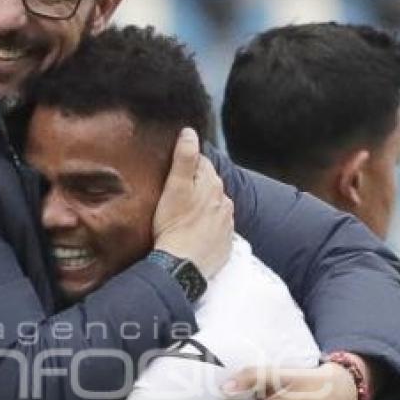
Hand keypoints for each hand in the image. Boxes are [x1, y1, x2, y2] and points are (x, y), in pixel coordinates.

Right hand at [152, 129, 233, 280]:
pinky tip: (194, 234)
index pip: (201, 163)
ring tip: (184, 218)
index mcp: (212, 184)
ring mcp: (227, 223)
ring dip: (203, 208)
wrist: (181, 266)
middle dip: (196, 187)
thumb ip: (184, 158)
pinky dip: (207, 228)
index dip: (185, 167)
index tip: (172, 176)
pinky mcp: (225, 243)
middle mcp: (225, 201)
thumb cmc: (173, 225)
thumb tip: (190, 132)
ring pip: (214, 207)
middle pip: (209, 186)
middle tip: (175, 197)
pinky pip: (217, 229)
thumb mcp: (174, 188)